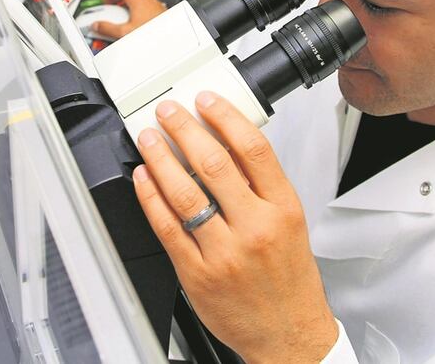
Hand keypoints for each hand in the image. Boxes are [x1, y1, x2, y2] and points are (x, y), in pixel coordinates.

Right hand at [90, 0, 165, 38]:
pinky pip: (145, 7)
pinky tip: (133, 24)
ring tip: (119, 17)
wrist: (172, 40)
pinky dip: (135, 12)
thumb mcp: (125, 32)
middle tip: (108, 7)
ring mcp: (155, 5)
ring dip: (126, 6)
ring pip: (137, 0)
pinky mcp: (159, 13)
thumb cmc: (154, 33)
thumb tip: (98, 26)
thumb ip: (108, 28)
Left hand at [133, 92, 337, 362]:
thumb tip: (226, 144)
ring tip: (148, 139)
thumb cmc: (289, 281)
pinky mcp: (196, 273)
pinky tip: (143, 179)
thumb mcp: (291, 223)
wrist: (288, 334)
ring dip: (159, 158)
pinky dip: (150, 197)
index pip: (253, 149)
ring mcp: (224, 252)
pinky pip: (166, 227)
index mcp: (283, 209)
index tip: (207, 101)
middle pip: (214, 164)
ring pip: (183, 193)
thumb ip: (262, 186)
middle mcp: (255, 228)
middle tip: (168, 112)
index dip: (225, 117)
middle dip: (184, 129)